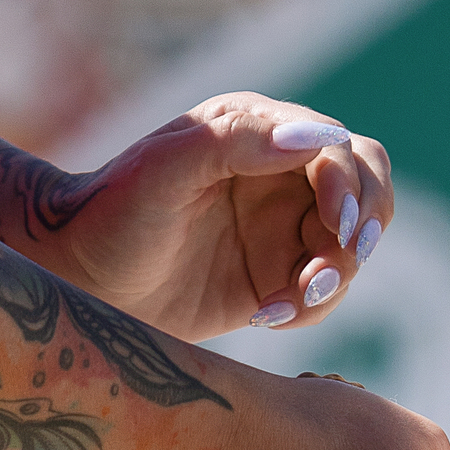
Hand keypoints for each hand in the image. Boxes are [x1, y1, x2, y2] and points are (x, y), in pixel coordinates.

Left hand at [40, 97, 395, 343]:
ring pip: (353, 246)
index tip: (337, 229)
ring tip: (285, 303)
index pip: (341, 148)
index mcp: (258, 132)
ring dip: (334, 277)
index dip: (350, 187)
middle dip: (363, 229)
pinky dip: (312, 307)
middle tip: (328, 268)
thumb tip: (318, 135)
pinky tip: (265, 317)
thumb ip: (239, 142)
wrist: (79, 280)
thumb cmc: (113, 212)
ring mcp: (281, 227)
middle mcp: (280, 174)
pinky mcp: (276, 276)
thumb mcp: (167, 170)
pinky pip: (326, 291)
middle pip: (369, 187)